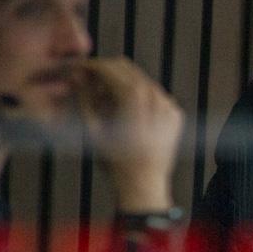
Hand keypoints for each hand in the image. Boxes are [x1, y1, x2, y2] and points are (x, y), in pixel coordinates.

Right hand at [73, 57, 184, 212]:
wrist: (144, 184)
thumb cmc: (116, 162)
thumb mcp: (92, 129)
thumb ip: (85, 98)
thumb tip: (76, 77)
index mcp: (133, 96)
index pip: (109, 68)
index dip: (90, 66)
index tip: (79, 70)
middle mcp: (155, 95)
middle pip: (126, 69)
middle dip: (106, 72)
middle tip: (89, 84)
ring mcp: (168, 104)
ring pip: (142, 81)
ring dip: (123, 84)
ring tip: (106, 102)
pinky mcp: (176, 114)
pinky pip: (156, 96)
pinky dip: (141, 98)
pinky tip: (128, 113)